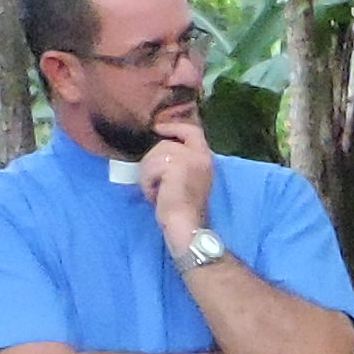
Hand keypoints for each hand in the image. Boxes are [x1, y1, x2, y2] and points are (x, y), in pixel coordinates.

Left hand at [138, 112, 219, 252]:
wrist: (187, 226)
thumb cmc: (182, 208)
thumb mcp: (185, 178)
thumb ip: (179, 160)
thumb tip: (158, 147)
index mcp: (206, 158)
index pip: (192, 131)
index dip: (173, 127)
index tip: (157, 129)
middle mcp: (201, 156)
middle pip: (165, 143)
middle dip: (152, 161)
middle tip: (155, 184)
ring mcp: (189, 160)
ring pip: (154, 155)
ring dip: (148, 174)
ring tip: (157, 192)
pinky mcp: (176, 167)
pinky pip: (150, 166)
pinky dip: (147, 182)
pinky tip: (155, 195)